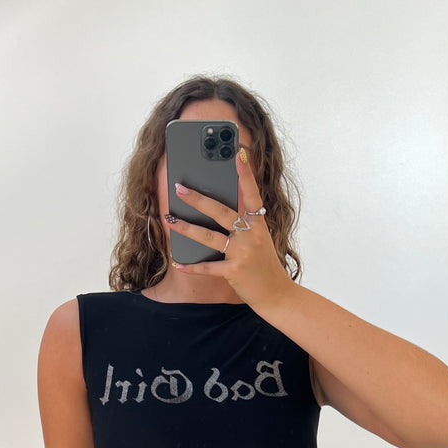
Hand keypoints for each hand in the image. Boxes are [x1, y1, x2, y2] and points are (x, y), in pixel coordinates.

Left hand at [169, 148, 291, 312]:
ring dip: (186, 228)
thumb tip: (217, 210)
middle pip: (221, 212)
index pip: (252, 194)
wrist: (277, 294)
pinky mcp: (234, 272)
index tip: (238, 153)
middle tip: (180, 187)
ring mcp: (242, 253)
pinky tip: (178, 262)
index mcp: (258, 225)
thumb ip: (244, 225)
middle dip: (198, 199)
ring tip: (170, 219)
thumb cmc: (264, 265)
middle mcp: (251, 236)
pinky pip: (208, 267)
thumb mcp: (260, 240)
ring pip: (209, 237)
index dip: (245, 173)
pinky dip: (192, 266)